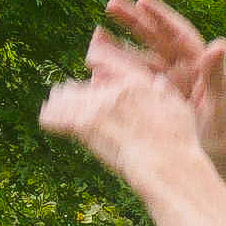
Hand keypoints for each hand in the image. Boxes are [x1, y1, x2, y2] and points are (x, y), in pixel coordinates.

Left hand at [38, 26, 200, 181]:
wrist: (169, 166)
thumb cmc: (179, 144)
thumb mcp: (180, 110)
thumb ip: (167, 91)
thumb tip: (161, 81)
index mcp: (137, 83)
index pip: (106, 60)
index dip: (94, 59)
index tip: (89, 64)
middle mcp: (114, 90)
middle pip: (82, 83)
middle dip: (72, 90)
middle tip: (62, 94)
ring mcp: (98, 107)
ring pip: (66, 98)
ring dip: (59, 103)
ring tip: (52, 106)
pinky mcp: (85, 126)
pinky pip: (56, 118)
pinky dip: (50, 119)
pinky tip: (45, 120)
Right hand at [104, 0, 225, 198]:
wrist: (219, 172)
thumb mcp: (222, 106)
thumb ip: (217, 75)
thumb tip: (220, 43)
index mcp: (202, 69)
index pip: (179, 35)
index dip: (161, 17)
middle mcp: (184, 74)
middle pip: (156, 41)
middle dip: (134, 23)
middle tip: (110, 5)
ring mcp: (169, 89)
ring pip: (140, 62)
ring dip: (119, 50)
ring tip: (95, 39)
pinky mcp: (157, 105)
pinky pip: (134, 86)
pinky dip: (117, 79)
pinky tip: (96, 74)